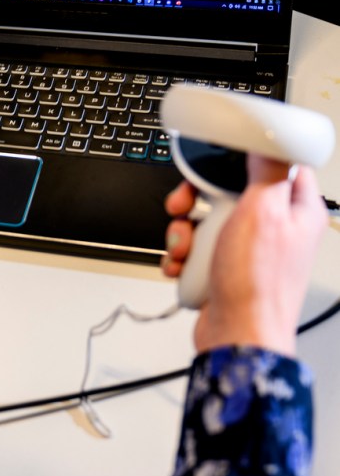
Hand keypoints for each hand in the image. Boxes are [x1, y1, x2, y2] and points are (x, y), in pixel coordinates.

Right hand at [162, 155, 327, 355]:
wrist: (236, 336)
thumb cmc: (257, 285)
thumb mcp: (262, 212)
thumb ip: (265, 171)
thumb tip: (268, 140)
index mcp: (294, 209)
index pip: (272, 164)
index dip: (240, 158)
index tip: (217, 159)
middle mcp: (272, 227)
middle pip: (225, 190)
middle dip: (196, 200)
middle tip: (185, 206)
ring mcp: (246, 249)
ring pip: (204, 220)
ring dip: (183, 232)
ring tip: (185, 248)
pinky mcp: (223, 267)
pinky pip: (194, 248)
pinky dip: (181, 255)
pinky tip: (183, 265)